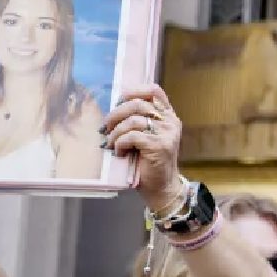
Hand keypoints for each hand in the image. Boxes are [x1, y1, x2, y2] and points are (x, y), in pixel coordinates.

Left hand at [104, 85, 182, 211]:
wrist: (161, 186)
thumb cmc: (149, 161)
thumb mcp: (147, 135)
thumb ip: (139, 120)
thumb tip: (114, 107)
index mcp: (168, 116)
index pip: (154, 91)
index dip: (134, 91)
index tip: (118, 100)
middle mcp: (170, 122)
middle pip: (138, 104)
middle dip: (116, 114)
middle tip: (105, 127)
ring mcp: (167, 134)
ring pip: (133, 120)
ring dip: (116, 132)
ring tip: (112, 143)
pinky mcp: (159, 146)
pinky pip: (132, 136)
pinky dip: (120, 143)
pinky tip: (119, 152)